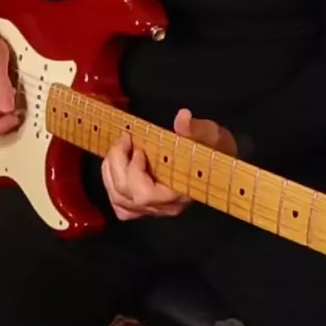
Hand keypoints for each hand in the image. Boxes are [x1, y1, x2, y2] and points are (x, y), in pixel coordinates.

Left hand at [102, 108, 236, 220]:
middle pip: (126, 196)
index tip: (139, 148)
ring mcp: (154, 207)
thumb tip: (182, 117)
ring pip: (119, 200)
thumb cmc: (212, 149)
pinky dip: (112, 184)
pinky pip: (121, 204)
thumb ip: (195, 129)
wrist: (215, 161)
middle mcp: (164, 205)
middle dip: (117, 163)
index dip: (133, 172)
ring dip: (111, 172)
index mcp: (179, 192)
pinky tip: (117, 166)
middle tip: (124, 140)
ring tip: (119, 149)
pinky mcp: (146, 205)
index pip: (144, 194)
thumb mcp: (209, 135)